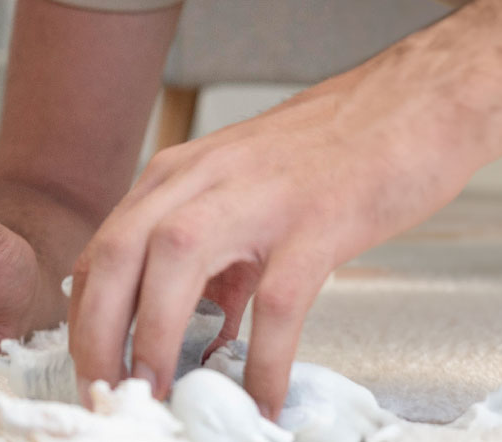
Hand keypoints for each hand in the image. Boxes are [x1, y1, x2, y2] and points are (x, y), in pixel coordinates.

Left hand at [68, 73, 475, 417]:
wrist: (416, 101)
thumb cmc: (333, 152)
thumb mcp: (243, 196)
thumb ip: (214, 262)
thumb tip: (197, 337)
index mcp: (174, 178)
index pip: (102, 253)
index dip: (85, 320)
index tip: (91, 372)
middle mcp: (198, 182)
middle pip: (114, 258)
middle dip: (97, 337)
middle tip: (108, 395)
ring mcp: (256, 199)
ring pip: (173, 269)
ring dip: (155, 341)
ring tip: (160, 397)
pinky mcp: (317, 222)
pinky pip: (276, 303)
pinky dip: (263, 360)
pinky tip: (264, 401)